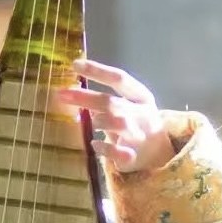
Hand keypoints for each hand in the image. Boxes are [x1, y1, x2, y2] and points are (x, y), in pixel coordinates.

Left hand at [52, 58, 173, 173]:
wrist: (159, 154)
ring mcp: (140, 136)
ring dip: (99, 121)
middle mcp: (143, 114)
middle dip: (86, 97)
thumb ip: (105, 101)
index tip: (75, 65)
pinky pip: (118, 152)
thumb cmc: (136, 125)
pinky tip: (94, 144)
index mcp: (142, 97)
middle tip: (62, 94)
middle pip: (113, 102)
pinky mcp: (134, 157)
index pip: (119, 79)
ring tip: (88, 122)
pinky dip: (104, 148)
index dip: (97, 71)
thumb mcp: (128, 108)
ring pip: (120, 124)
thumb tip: (73, 92)